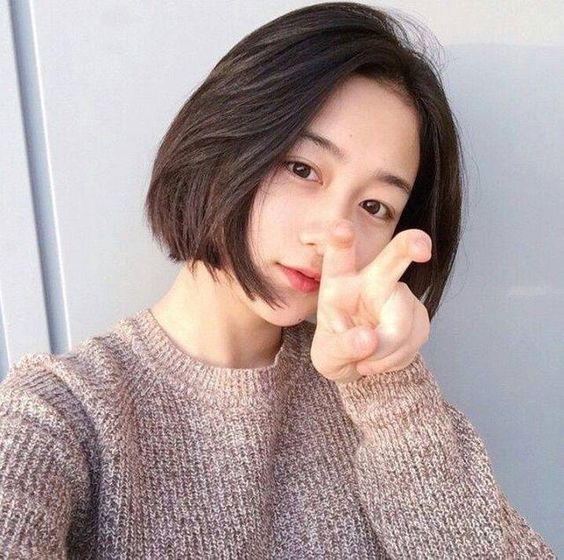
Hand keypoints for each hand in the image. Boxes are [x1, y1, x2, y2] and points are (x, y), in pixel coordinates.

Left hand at [310, 219, 431, 383]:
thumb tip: (369, 340)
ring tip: (366, 362)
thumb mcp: (327, 354)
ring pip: (403, 323)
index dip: (341, 240)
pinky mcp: (418, 314)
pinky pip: (415, 339)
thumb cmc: (337, 348)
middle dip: (410, 247)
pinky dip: (397, 358)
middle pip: (393, 257)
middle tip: (421, 248)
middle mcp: (372, 280)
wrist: (359, 365)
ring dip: (386, 352)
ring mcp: (398, 295)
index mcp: (340, 282)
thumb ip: (343, 346)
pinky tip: (383, 359)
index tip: (341, 228)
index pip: (339, 256)